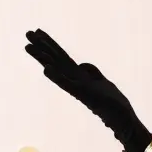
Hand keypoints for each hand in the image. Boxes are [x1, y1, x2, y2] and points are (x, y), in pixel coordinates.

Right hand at [24, 28, 147, 151]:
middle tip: (27, 33)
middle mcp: (77, 80)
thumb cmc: (114, 104)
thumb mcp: (103, 82)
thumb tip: (82, 65)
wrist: (124, 121)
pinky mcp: (85, 96)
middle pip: (57, 59)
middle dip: (42, 47)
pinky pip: (69, 86)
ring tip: (28, 46)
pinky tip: (46, 70)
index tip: (38, 31)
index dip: (51, 44)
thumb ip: (92, 73)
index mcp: (81, 76)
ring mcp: (80, 88)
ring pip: (58, 70)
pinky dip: (58, 78)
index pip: (63, 57)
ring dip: (43, 58)